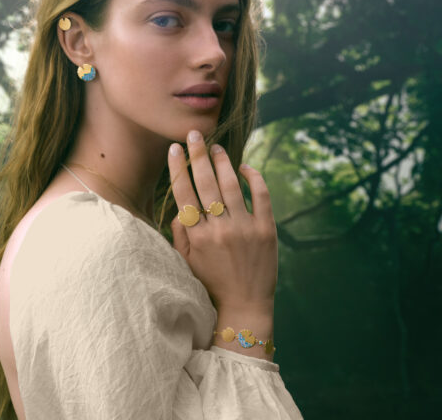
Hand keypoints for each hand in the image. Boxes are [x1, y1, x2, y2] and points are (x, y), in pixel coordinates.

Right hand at [167, 130, 277, 313]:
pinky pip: (261, 196)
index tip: (174, 149)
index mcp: (198, 236)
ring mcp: (245, 228)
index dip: (178, 169)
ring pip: (232, 185)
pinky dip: (253, 178)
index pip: (184, 194)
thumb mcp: (186, 262)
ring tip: (216, 147)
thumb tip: (179, 207)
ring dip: (223, 162)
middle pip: (206, 183)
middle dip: (198, 155)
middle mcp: (220, 229)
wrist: (245, 306)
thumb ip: (180, 234)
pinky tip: (245, 167)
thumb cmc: (211, 284)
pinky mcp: (267, 230)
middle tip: (194, 134)